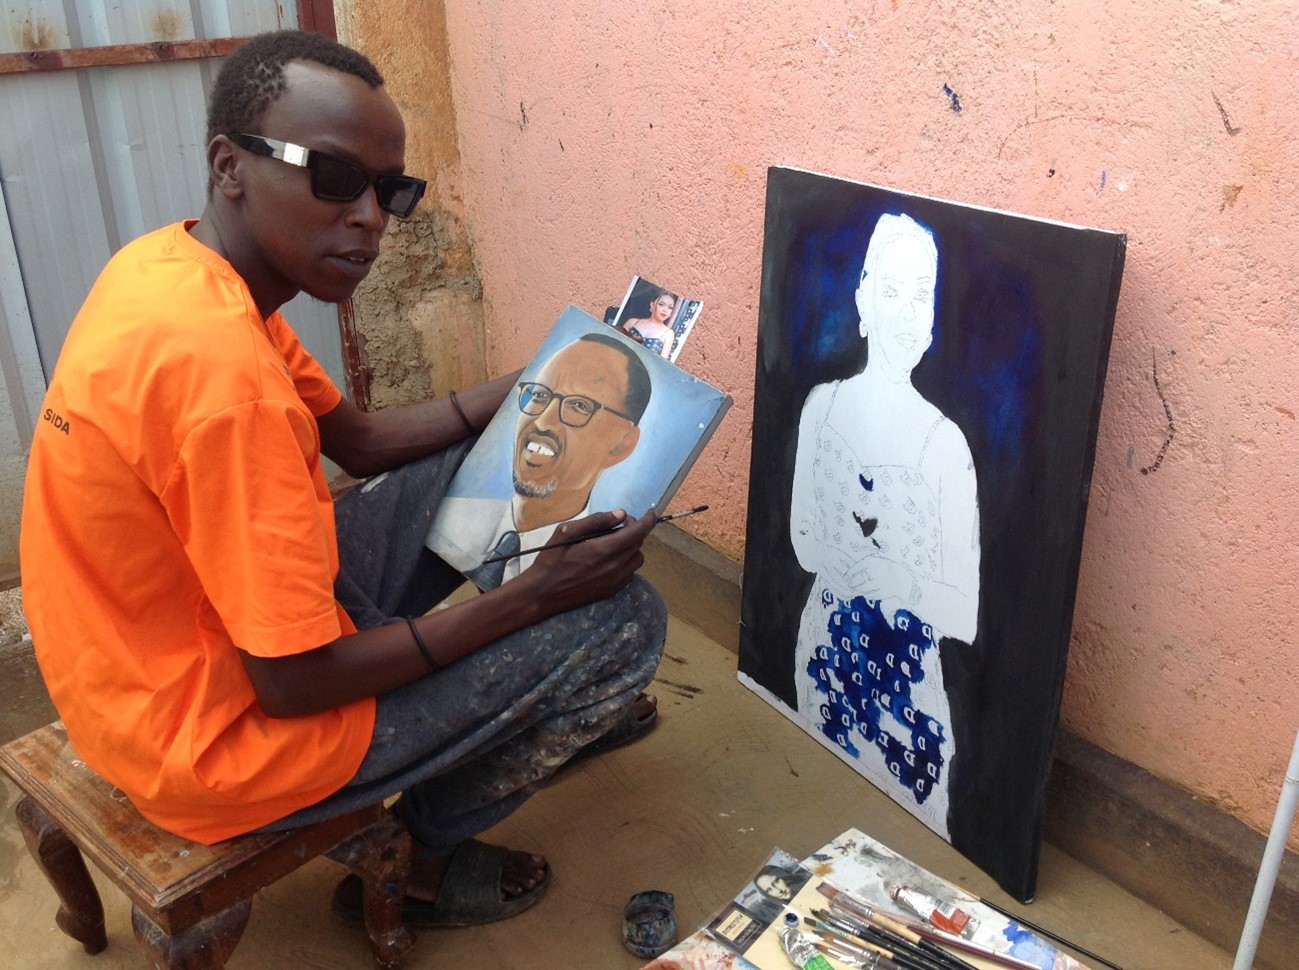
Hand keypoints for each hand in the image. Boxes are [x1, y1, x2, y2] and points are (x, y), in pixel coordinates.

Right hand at [512, 509, 656, 614]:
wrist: (542, 594)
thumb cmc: (550, 560)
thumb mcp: (566, 532)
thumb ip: (595, 521)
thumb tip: (620, 514)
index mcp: (604, 550)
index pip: (638, 532)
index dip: (648, 520)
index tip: (651, 512)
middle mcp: (614, 566)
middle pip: (639, 543)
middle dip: (634, 530)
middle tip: (618, 525)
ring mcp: (614, 581)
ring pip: (638, 559)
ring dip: (632, 547)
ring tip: (615, 542)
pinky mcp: (612, 590)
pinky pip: (630, 573)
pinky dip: (627, 562)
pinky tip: (611, 559)